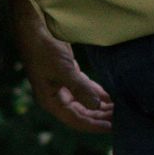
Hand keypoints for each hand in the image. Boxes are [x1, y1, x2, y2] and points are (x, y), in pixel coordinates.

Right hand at [12, 0, 112, 132]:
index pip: (75, 120)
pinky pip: (83, 89)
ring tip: (119, 110)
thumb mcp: (63, 70)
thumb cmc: (43, 49)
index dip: (93, 125)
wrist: (32, 26)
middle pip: (80, 113)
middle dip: (99, 117)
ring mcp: (60, 85)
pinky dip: (96, 93)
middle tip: (121, 119)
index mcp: (50, 100)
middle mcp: (55, 96)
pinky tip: (109, 96)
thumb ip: (80, 88)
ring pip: (83, 102)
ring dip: (99, 106)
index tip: (113, 127)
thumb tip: (97, 106)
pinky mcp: (66, 73)